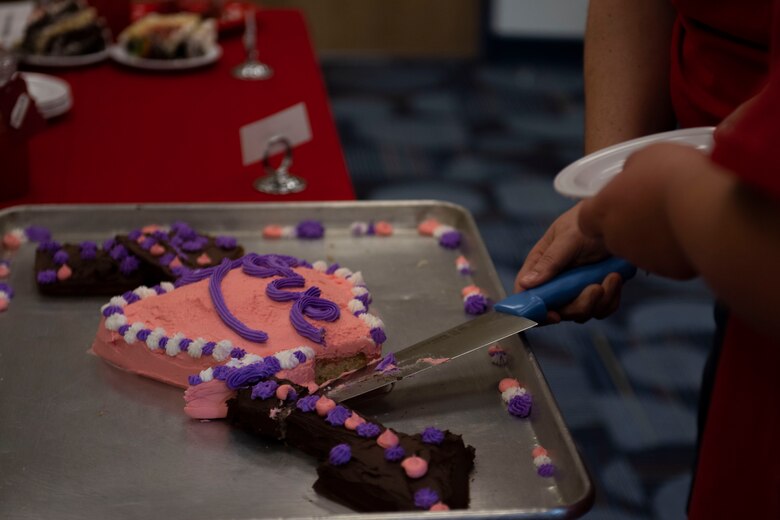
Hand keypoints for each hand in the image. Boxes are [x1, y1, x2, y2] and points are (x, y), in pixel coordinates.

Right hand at [515, 203, 623, 323]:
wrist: (618, 219)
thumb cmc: (586, 223)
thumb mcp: (567, 239)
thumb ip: (548, 262)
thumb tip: (526, 284)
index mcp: (540, 265)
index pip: (527, 294)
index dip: (535, 310)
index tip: (554, 315)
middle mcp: (555, 280)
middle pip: (557, 310)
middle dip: (578, 306)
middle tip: (595, 288)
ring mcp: (575, 288)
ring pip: (580, 312)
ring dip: (599, 301)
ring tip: (611, 277)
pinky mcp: (595, 291)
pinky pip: (600, 308)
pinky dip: (610, 299)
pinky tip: (615, 278)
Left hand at [578, 142, 699, 278]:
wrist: (708, 208)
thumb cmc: (672, 175)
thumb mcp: (645, 158)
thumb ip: (630, 174)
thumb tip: (631, 180)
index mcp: (603, 210)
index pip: (587, 218)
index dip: (601, 211)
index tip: (620, 201)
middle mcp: (614, 238)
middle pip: (614, 235)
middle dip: (630, 225)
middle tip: (655, 208)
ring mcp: (639, 257)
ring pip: (640, 249)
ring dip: (652, 238)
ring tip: (678, 218)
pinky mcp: (666, 271)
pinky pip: (667, 260)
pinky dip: (675, 250)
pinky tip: (692, 233)